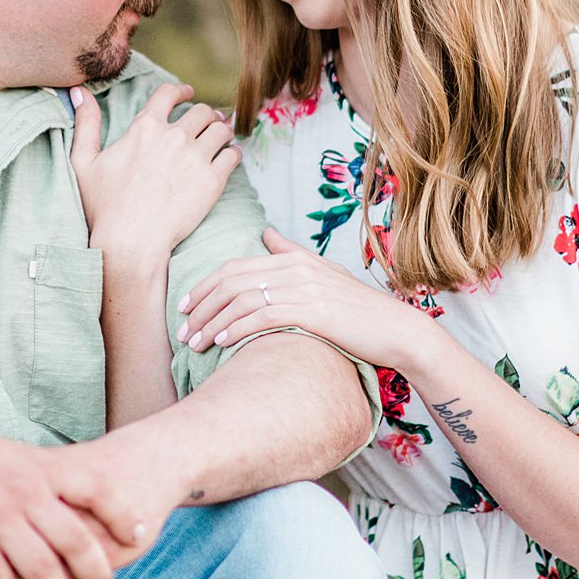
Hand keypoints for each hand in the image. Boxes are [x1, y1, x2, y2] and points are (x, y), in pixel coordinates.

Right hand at [0, 422, 152, 578]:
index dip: (122, 512)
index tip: (141, 533)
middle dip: (95, 572)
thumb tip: (70, 484)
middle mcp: (23, 490)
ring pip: (42, 572)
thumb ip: (36, 473)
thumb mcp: (6, 455)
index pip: (95, 487)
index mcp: (36, 465)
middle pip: (76, 540)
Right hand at [70, 80, 239, 259]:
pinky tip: (228, 158)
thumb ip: (85, 123)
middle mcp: (174, 136)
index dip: (181, 91)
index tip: (189, 94)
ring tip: (221, 138)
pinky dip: (233, 153)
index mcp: (144, 127)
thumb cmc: (104, 207)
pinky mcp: (213, 181)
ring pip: (221, 130)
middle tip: (209, 122)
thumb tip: (78, 91)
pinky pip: (233, 155)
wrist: (131, 242)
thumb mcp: (84, 162)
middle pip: (202, 111)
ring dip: (222, 131)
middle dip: (206, 115)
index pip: (169, 94)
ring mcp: (196, 158)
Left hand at [178, 226, 402, 366]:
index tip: (184, 306)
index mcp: (294, 259)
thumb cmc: (359, 309)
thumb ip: (293, 254)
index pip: (235, 267)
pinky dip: (237, 329)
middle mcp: (296, 269)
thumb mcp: (325, 274)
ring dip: (213, 323)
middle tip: (181, 329)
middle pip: (232, 281)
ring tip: (195, 343)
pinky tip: (222, 343)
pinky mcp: (312, 312)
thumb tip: (267, 234)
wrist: (397, 330)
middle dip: (201, 306)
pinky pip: (263, 317)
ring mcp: (304, 289)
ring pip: (242, 300)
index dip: (204, 286)